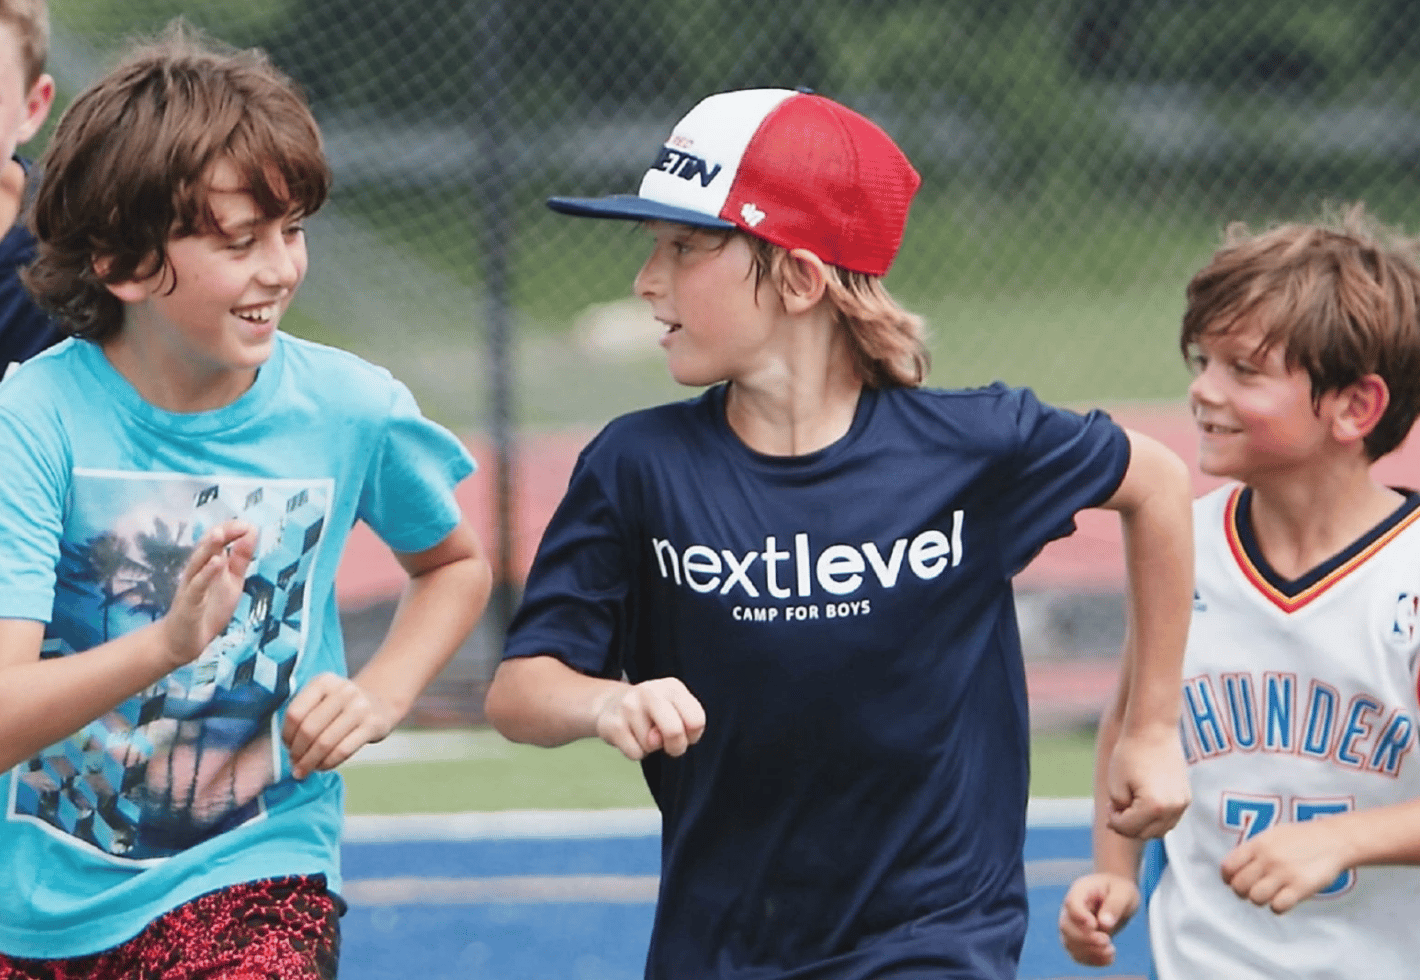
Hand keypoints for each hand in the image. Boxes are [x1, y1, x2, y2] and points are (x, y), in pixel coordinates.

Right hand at [158, 521, 257, 668]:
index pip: (218, 540)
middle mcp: (197, 571)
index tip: (249, 526)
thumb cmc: (208, 609)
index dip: (232, 531)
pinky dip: (206, 574)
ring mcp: (191, 587)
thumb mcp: (232, 581)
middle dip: (221, 534)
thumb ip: (240, 559)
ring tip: (219, 534)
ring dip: (208, 548)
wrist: (183, 641)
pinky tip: (217, 563)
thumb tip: (251, 532)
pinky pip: (197, 586)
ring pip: (197, 563)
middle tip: (238, 523)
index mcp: (208, 565)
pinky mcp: (188, 604)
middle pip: (206, 547)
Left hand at [283, 673, 396, 778]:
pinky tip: (323, 766)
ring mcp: (360, 707)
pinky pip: (343, 751)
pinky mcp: (373, 725)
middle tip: (295, 763)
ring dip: (311, 762)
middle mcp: (343, 691)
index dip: (286, 735)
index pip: (295, 713)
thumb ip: (304, 715)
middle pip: (309, 729)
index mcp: (324, 681)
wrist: (380, 702)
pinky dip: (328, 763)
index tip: (287, 747)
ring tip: (305, 769)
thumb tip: (288, 748)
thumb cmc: (343, 705)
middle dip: (297, 752)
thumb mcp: (323, 698)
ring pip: (325, 743)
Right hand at [593, 677, 704, 760]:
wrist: (610, 704)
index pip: (696, 720)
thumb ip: (682, 725)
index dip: (692, 735)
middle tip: (667, 743)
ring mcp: (630, 706)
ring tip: (642, 731)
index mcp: (673, 687)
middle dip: (675, 746)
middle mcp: (651, 691)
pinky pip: (635, 753)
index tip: (683, 733)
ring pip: (651, 745)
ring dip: (650, 747)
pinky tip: (630, 736)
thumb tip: (658, 739)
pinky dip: (635, 751)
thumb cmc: (650, 712)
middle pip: (674, 730)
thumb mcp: (673, 709)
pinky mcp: (614, 723)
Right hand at [1058, 872, 1139, 966]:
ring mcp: (1073, 925)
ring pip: (1069, 943)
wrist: (1118, 895)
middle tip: (1107, 941)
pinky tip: (1108, 958)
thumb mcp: (1123, 893)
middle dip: (1085, 938)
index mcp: (1080, 890)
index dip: (1079, 916)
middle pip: (1066, 926)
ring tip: (1110, 951)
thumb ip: (1114, 905)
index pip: (1072, 904)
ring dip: (1088, 952)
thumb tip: (1104, 924)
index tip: (1094, 925)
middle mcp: (1071, 909)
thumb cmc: (1119, 890)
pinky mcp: (1079, 940)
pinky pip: (1078, 954)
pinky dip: (1091, 960)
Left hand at [1106, 726, 1189, 837]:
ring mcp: (1182, 804)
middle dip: (1127, 825)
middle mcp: (1172, 809)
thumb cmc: (1130, 753)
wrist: (1153, 729)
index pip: (1128, 828)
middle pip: (1145, 834)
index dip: (1114, 820)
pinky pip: (1169, 819)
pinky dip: (1155, 818)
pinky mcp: (1186, 798)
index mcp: (1153, 806)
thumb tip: (1122, 824)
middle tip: (1116, 807)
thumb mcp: (1115, 784)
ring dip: (1142, 825)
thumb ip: (1118, 810)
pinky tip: (1142, 802)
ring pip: (1159, 830)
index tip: (1109, 805)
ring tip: (1129, 804)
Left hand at [1221, 819, 1349, 913]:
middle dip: (1243, 892)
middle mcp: (1267, 858)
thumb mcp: (1272, 835)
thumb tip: (1231, 869)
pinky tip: (1284, 899)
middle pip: (1239, 886)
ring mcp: (1284, 873)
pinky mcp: (1301, 887)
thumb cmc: (1301, 838)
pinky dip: (1278, 907)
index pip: (1228, 867)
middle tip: (1253, 891)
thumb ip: (1252, 850)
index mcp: (1257, 844)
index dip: (1228, 879)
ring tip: (1270, 895)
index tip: (1234, 882)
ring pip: (1256, 898)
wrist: (1334, 840)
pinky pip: (1278, 907)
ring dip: (1260, 900)